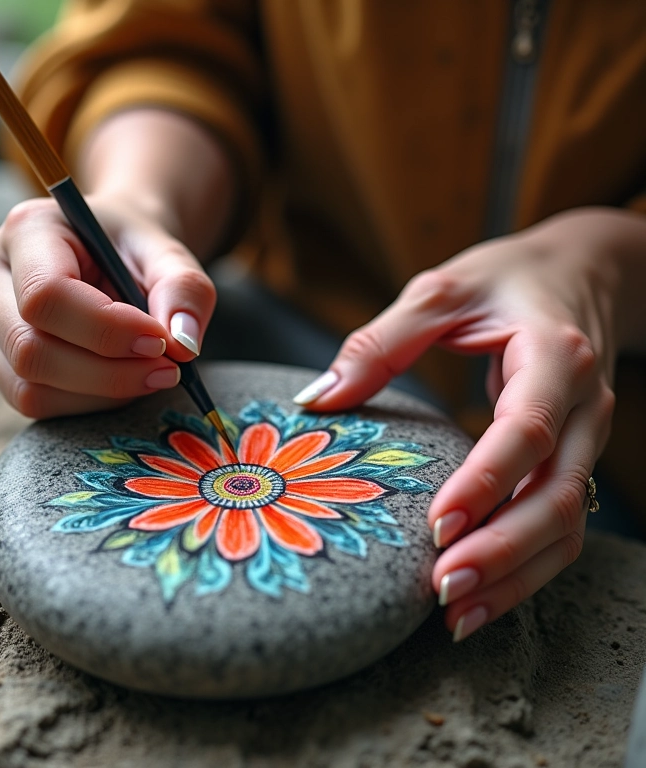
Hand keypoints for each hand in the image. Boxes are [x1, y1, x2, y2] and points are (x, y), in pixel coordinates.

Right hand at [0, 108, 234, 418]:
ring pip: (29, 387)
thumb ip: (184, 290)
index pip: (47, 295)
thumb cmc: (135, 251)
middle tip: (169, 369)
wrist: (112, 254)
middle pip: (30, 350)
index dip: (107, 330)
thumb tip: (184, 345)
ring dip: (102, 394)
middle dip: (109, 373)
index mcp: (28, 228)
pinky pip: (34, 402)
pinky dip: (87, 403)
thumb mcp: (170, 255)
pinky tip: (122, 380)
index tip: (161, 341)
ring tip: (150, 372)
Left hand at [293, 208, 645, 639]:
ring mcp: (586, 437)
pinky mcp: (574, 457)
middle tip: (442, 591)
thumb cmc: (507, 279)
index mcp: (554, 356)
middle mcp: (582, 406)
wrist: (581, 271)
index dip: (485, 483)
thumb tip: (315, 400)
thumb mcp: (440, 291)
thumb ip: (379, 343)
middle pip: (557, 496)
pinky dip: (526, 565)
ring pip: (568, 524)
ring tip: (458, 615)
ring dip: (517, 575)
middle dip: (502, 552)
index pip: (525, 431)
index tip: (436, 526)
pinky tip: (484, 593)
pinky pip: (561, 522)